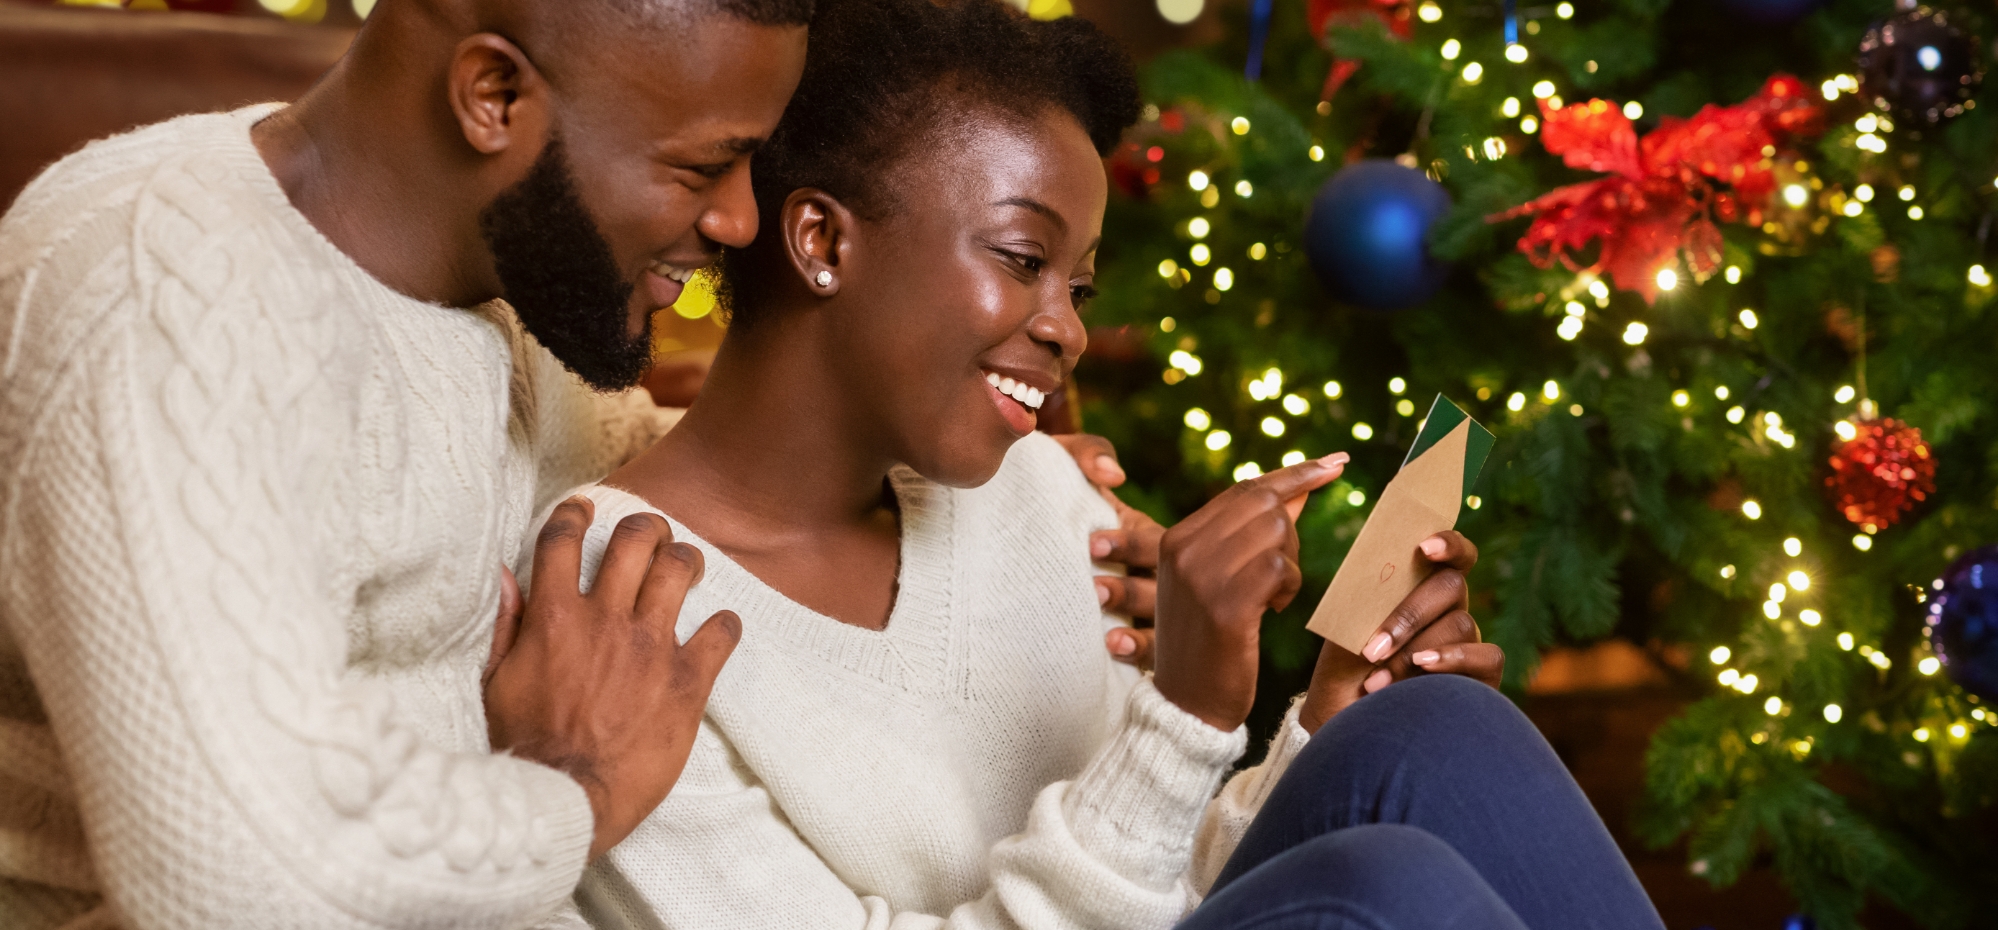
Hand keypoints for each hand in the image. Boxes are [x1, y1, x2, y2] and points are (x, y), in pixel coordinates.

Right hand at [484, 497, 741, 859]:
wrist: (568, 798)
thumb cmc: (526, 747)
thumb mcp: (496, 683)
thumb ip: (505, 625)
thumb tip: (503, 575)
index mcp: (553, 617)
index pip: (563, 539)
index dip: (576, 513)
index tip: (585, 509)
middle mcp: (605, 619)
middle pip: (634, 540)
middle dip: (646, 528)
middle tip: (651, 537)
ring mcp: (649, 647)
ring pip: (680, 570)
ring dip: (687, 560)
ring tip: (688, 567)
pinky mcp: (687, 681)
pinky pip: (721, 631)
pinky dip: (725, 624)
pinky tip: (721, 628)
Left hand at [1050, 433, 1163, 667]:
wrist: (1010, 547)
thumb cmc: (1048, 500)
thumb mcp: (1064, 466)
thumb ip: (1087, 454)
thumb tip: (1114, 475)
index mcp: (1146, 536)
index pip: (1155, 539)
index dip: (1130, 543)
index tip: (1092, 545)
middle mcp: (1155, 575)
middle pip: (1166, 588)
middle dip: (1132, 590)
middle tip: (1094, 591)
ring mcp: (1151, 614)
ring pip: (1166, 627)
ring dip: (1141, 632)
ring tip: (1109, 636)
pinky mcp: (1139, 646)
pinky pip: (1154, 657)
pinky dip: (1139, 654)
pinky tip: (1115, 651)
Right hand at [1151, 454, 1348, 731]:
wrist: (1186, 707)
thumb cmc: (1209, 645)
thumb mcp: (1216, 581)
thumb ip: (1248, 537)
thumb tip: (1297, 492)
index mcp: (1176, 538)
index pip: (1245, 489)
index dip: (1296, 475)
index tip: (1336, 461)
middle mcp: (1183, 548)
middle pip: (1264, 504)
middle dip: (1292, 531)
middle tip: (1285, 571)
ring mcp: (1201, 575)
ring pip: (1275, 532)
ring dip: (1290, 563)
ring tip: (1274, 596)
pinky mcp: (1225, 605)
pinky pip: (1279, 567)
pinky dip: (1289, 585)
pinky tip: (1275, 609)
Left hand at [1295, 531, 1502, 732]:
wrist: (1347, 724)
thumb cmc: (1345, 673)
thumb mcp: (1348, 631)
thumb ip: (1369, 598)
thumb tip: (1384, 569)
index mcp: (1419, 590)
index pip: (1450, 554)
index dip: (1447, 542)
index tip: (1424, 546)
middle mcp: (1449, 611)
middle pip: (1451, 585)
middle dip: (1408, 615)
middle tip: (1372, 648)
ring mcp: (1468, 643)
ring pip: (1459, 622)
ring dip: (1413, 651)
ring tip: (1377, 681)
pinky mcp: (1483, 678)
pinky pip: (1486, 655)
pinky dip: (1452, 660)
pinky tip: (1423, 672)